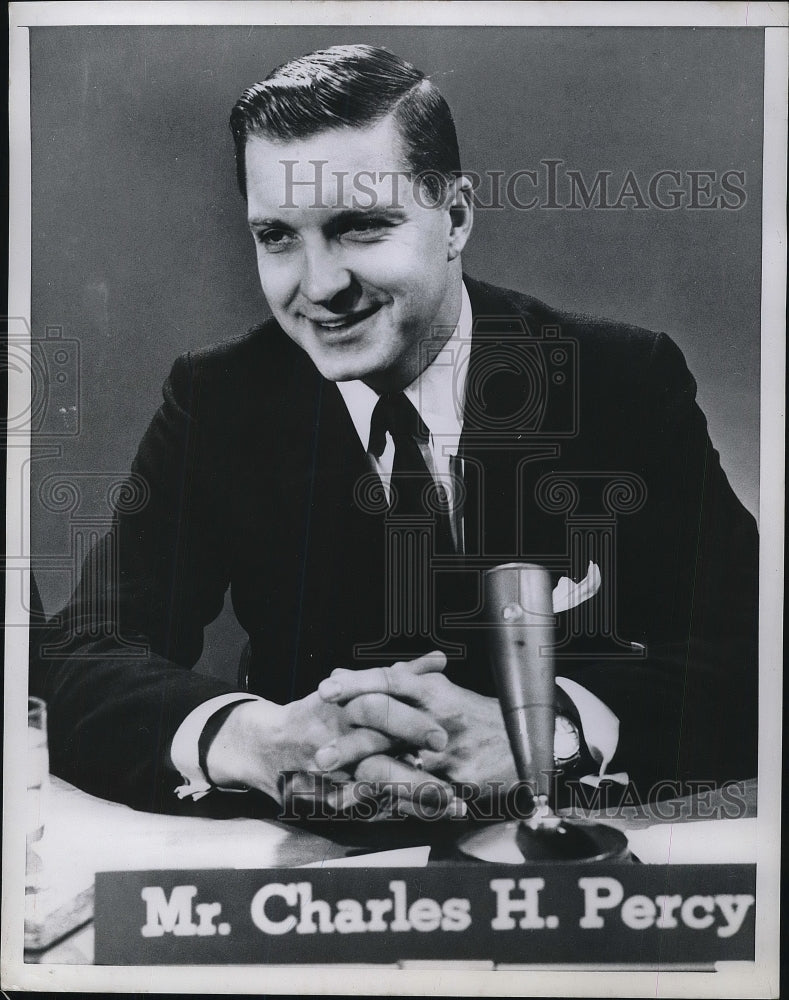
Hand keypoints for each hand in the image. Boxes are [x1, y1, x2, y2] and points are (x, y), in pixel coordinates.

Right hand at [204, 651, 453, 804]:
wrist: (266, 745)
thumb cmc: (320, 710)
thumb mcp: (355, 685)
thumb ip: (402, 675)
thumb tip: (441, 659)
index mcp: (345, 708)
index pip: (379, 713)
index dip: (410, 726)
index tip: (442, 738)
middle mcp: (337, 742)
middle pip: (378, 760)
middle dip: (415, 776)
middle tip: (451, 789)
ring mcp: (333, 775)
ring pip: (375, 789)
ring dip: (414, 800)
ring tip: (450, 806)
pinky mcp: (330, 798)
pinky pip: (366, 808)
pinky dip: (396, 811)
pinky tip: (425, 816)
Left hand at [315, 651, 517, 801]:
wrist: (529, 745)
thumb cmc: (478, 717)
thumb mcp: (445, 693)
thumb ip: (403, 685)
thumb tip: (357, 673)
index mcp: (436, 693)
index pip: (390, 681)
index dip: (357, 683)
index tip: (326, 689)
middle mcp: (439, 720)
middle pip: (387, 720)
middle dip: (351, 739)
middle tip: (319, 753)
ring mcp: (449, 755)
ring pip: (398, 765)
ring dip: (363, 779)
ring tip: (334, 790)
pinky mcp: (458, 785)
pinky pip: (419, 798)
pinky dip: (392, 806)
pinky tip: (367, 812)